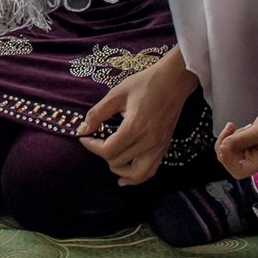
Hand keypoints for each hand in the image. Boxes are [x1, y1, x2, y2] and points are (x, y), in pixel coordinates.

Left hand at [77, 47, 199, 186]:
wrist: (174, 80)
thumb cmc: (145, 83)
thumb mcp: (117, 94)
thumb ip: (97, 113)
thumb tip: (82, 130)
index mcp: (135, 127)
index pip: (108, 150)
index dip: (92, 146)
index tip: (84, 137)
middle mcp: (149, 141)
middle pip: (118, 162)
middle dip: (102, 153)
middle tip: (96, 140)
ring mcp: (159, 147)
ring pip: (136, 174)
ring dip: (119, 169)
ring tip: (109, 158)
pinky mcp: (165, 147)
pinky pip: (150, 172)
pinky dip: (137, 177)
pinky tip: (125, 176)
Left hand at [215, 99, 257, 178]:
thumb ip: (244, 139)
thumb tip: (224, 146)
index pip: (238, 171)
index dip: (228, 161)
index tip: (224, 145)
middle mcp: (255, 159)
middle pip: (229, 161)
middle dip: (224, 145)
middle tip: (230, 127)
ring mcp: (249, 152)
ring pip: (227, 152)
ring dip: (225, 138)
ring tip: (234, 126)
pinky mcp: (246, 143)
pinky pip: (229, 143)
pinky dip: (228, 135)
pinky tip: (234, 126)